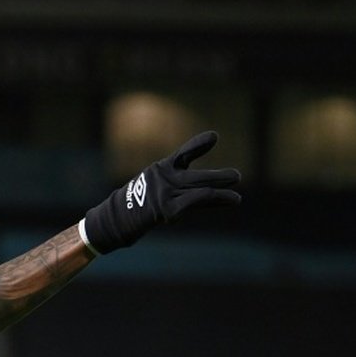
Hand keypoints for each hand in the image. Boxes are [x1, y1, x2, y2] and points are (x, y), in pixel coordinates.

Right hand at [82, 131, 240, 254]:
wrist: (118, 218)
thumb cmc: (139, 203)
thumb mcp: (157, 187)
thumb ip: (181, 187)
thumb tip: (208, 192)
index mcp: (161, 169)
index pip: (183, 154)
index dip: (198, 145)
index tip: (214, 137)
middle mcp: (164, 178)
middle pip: (197, 177)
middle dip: (218, 178)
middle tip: (237, 176)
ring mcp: (166, 193)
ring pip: (200, 191)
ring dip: (221, 195)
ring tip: (237, 198)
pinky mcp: (167, 209)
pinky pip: (194, 203)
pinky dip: (212, 202)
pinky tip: (228, 201)